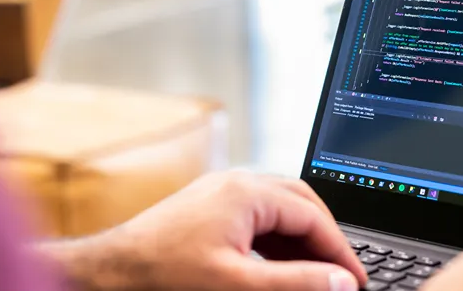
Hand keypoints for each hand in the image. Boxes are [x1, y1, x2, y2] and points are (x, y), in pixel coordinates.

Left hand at [45, 171, 365, 290]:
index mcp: (249, 192)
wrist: (107, 274)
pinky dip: (275, 241)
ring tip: (313, 276)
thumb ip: (296, 283)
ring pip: (278, 209)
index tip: (355, 281)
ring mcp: (219, 193)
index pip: (314, 216)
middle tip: (340, 275)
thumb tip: (341, 283)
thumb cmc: (163, 277)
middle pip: (301, 203)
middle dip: (325, 238)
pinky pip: (255, 217)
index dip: (340, 251)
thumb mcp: (238, 285)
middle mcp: (237, 183)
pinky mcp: (206, 208)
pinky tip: (277, 268)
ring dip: (300, 241)